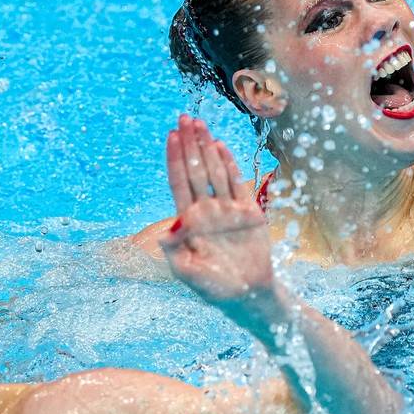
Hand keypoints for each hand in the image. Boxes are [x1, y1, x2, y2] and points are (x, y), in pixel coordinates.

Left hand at [160, 115, 276, 319]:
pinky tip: (221, 147)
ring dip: (207, 148)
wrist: (248, 295)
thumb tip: (165, 234)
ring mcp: (227, 209)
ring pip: (215, 172)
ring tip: (200, 124)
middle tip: (185, 118)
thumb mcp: (188, 274)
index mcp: (189, 221)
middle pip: (195, 170)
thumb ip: (176, 254)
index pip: (179, 183)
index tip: (170, 136)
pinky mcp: (248, 213)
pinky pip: (237, 184)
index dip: (175, 159)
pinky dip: (230, 165)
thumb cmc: (214, 288)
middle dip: (189, 145)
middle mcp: (206, 210)